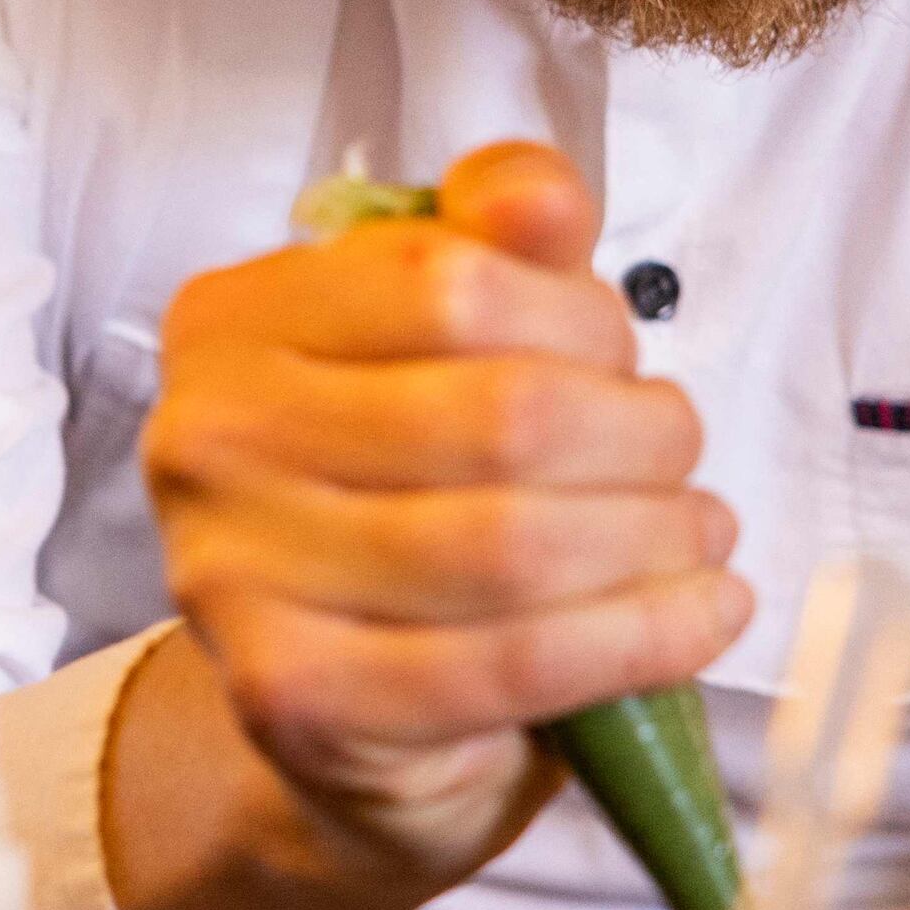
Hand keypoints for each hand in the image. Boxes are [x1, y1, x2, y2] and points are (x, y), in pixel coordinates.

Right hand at [104, 139, 752, 909]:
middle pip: (499, 416)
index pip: (449, 281)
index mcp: (234, 320)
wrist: (338, 709)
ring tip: (702, 539)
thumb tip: (539, 200)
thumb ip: (493, 241)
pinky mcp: (293, 700)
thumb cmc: (403, 497)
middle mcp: (208, 437)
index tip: (628, 363)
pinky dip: (637, 639)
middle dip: (642, 439)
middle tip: (683, 463)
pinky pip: (507, 664)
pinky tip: (696, 615)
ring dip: (654, 542)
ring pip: (511, 547)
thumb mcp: (445, 343)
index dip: (583, 320)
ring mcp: (235, 576)